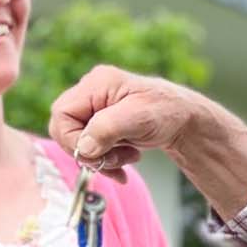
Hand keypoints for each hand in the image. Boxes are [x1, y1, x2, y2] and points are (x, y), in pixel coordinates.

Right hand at [49, 67, 209, 179]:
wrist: (184, 121)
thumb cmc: (167, 111)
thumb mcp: (138, 118)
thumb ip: (106, 129)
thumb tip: (83, 148)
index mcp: (97, 84)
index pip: (62, 114)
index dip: (73, 139)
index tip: (97, 152)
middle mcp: (92, 93)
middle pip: (66, 129)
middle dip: (90, 151)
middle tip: (115, 158)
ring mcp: (96, 108)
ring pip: (79, 142)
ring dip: (102, 158)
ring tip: (129, 156)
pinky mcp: (102, 123)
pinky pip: (91, 147)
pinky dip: (106, 160)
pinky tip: (126, 162)